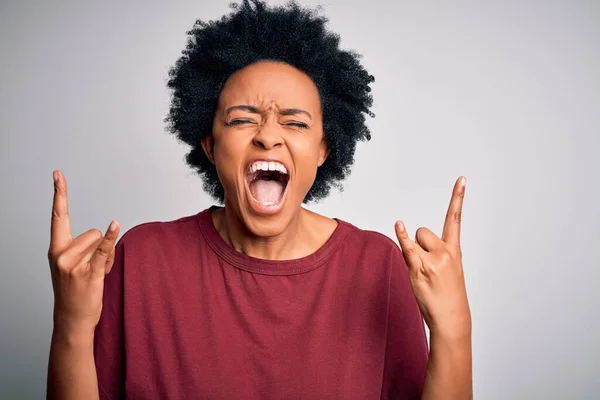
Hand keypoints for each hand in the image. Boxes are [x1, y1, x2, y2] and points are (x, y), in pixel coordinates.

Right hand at [47, 170, 119, 336]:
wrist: (72, 320)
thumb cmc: (75, 291)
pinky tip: (115, 225)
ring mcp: (74, 264)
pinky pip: (104, 249)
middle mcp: (61, 254)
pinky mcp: (89, 272)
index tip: (58, 174)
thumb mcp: (73, 266)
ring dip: (106, 256)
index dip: (59, 194)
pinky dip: (111, 238)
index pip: (57, 216)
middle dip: (99, 247)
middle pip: (93, 231)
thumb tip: (107, 232)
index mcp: (56, 250)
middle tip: (92, 269)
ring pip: (101, 241)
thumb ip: (85, 248)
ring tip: (95, 275)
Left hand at [395, 176, 470, 338]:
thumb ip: (434, 252)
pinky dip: (402, 235)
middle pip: (424, 231)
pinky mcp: (420, 268)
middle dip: (420, 243)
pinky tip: (399, 224)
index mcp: (455, 251)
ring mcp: (433, 260)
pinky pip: (407, 246)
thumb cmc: (448, 295)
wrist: (452, 318)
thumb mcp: (448, 270)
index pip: (456, 219)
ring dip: (413, 253)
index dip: (458, 198)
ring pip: (415, 240)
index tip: (461, 179)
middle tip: (427, 267)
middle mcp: (446, 252)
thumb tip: (413, 240)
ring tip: (423, 275)